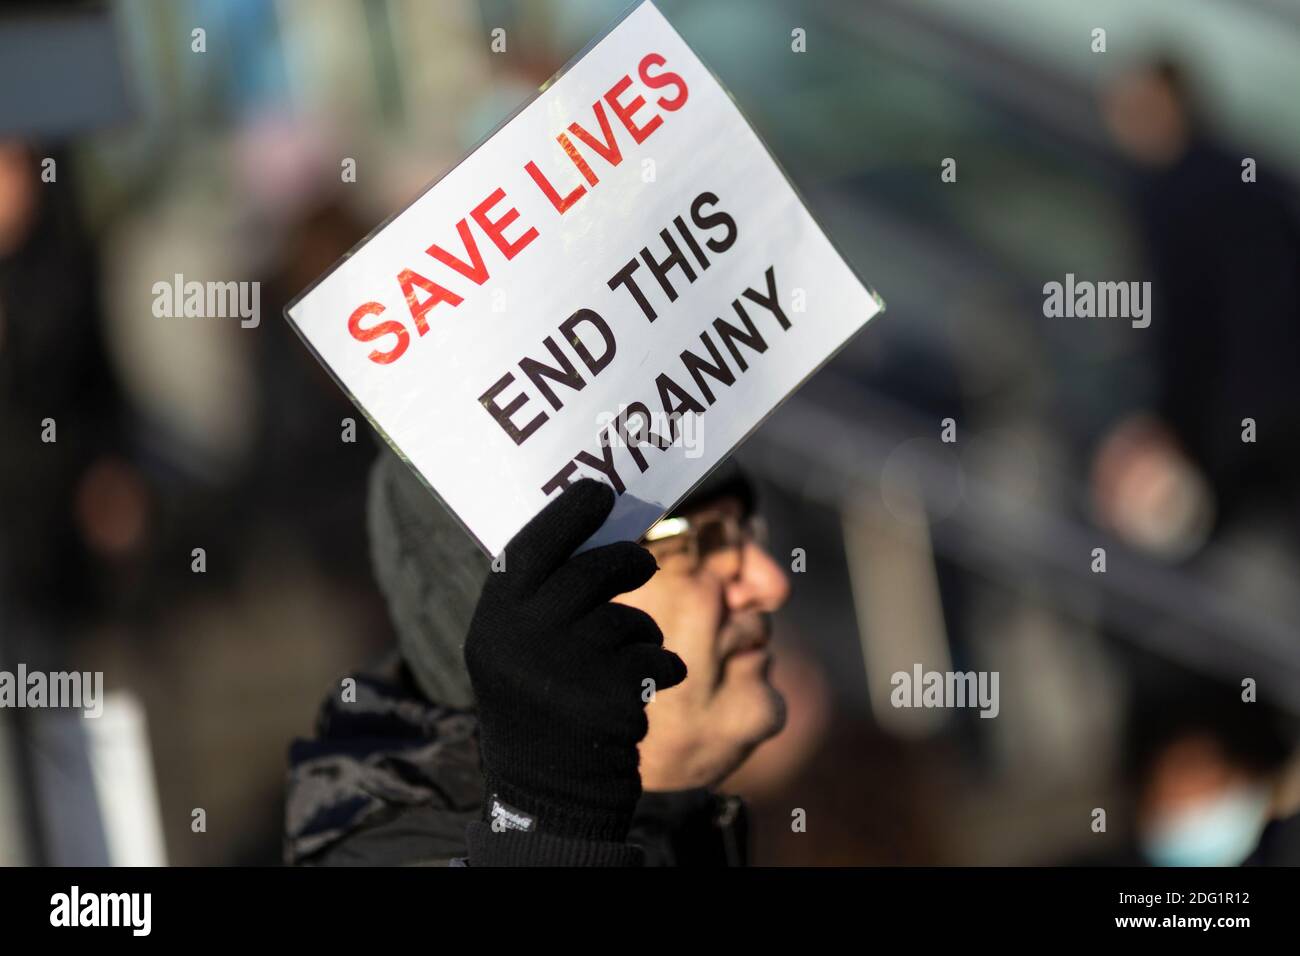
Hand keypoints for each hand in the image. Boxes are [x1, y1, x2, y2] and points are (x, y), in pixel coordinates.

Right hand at [464, 479, 686, 842]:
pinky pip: (655, 656)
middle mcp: (524, 639)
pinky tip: (642, 687)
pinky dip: (658, 667)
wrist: (547, 786)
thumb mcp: (515, 645)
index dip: (569, 513)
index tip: (599, 491)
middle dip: (629, 561)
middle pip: (595, 570)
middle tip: (643, 562)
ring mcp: (567, 669)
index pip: (534, 545)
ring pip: (631, 617)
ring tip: (626, 656)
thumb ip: (539, 595)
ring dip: (641, 631)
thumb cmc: (538, 698)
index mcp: (495, 620)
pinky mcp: (609, 698)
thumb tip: (592, 520)